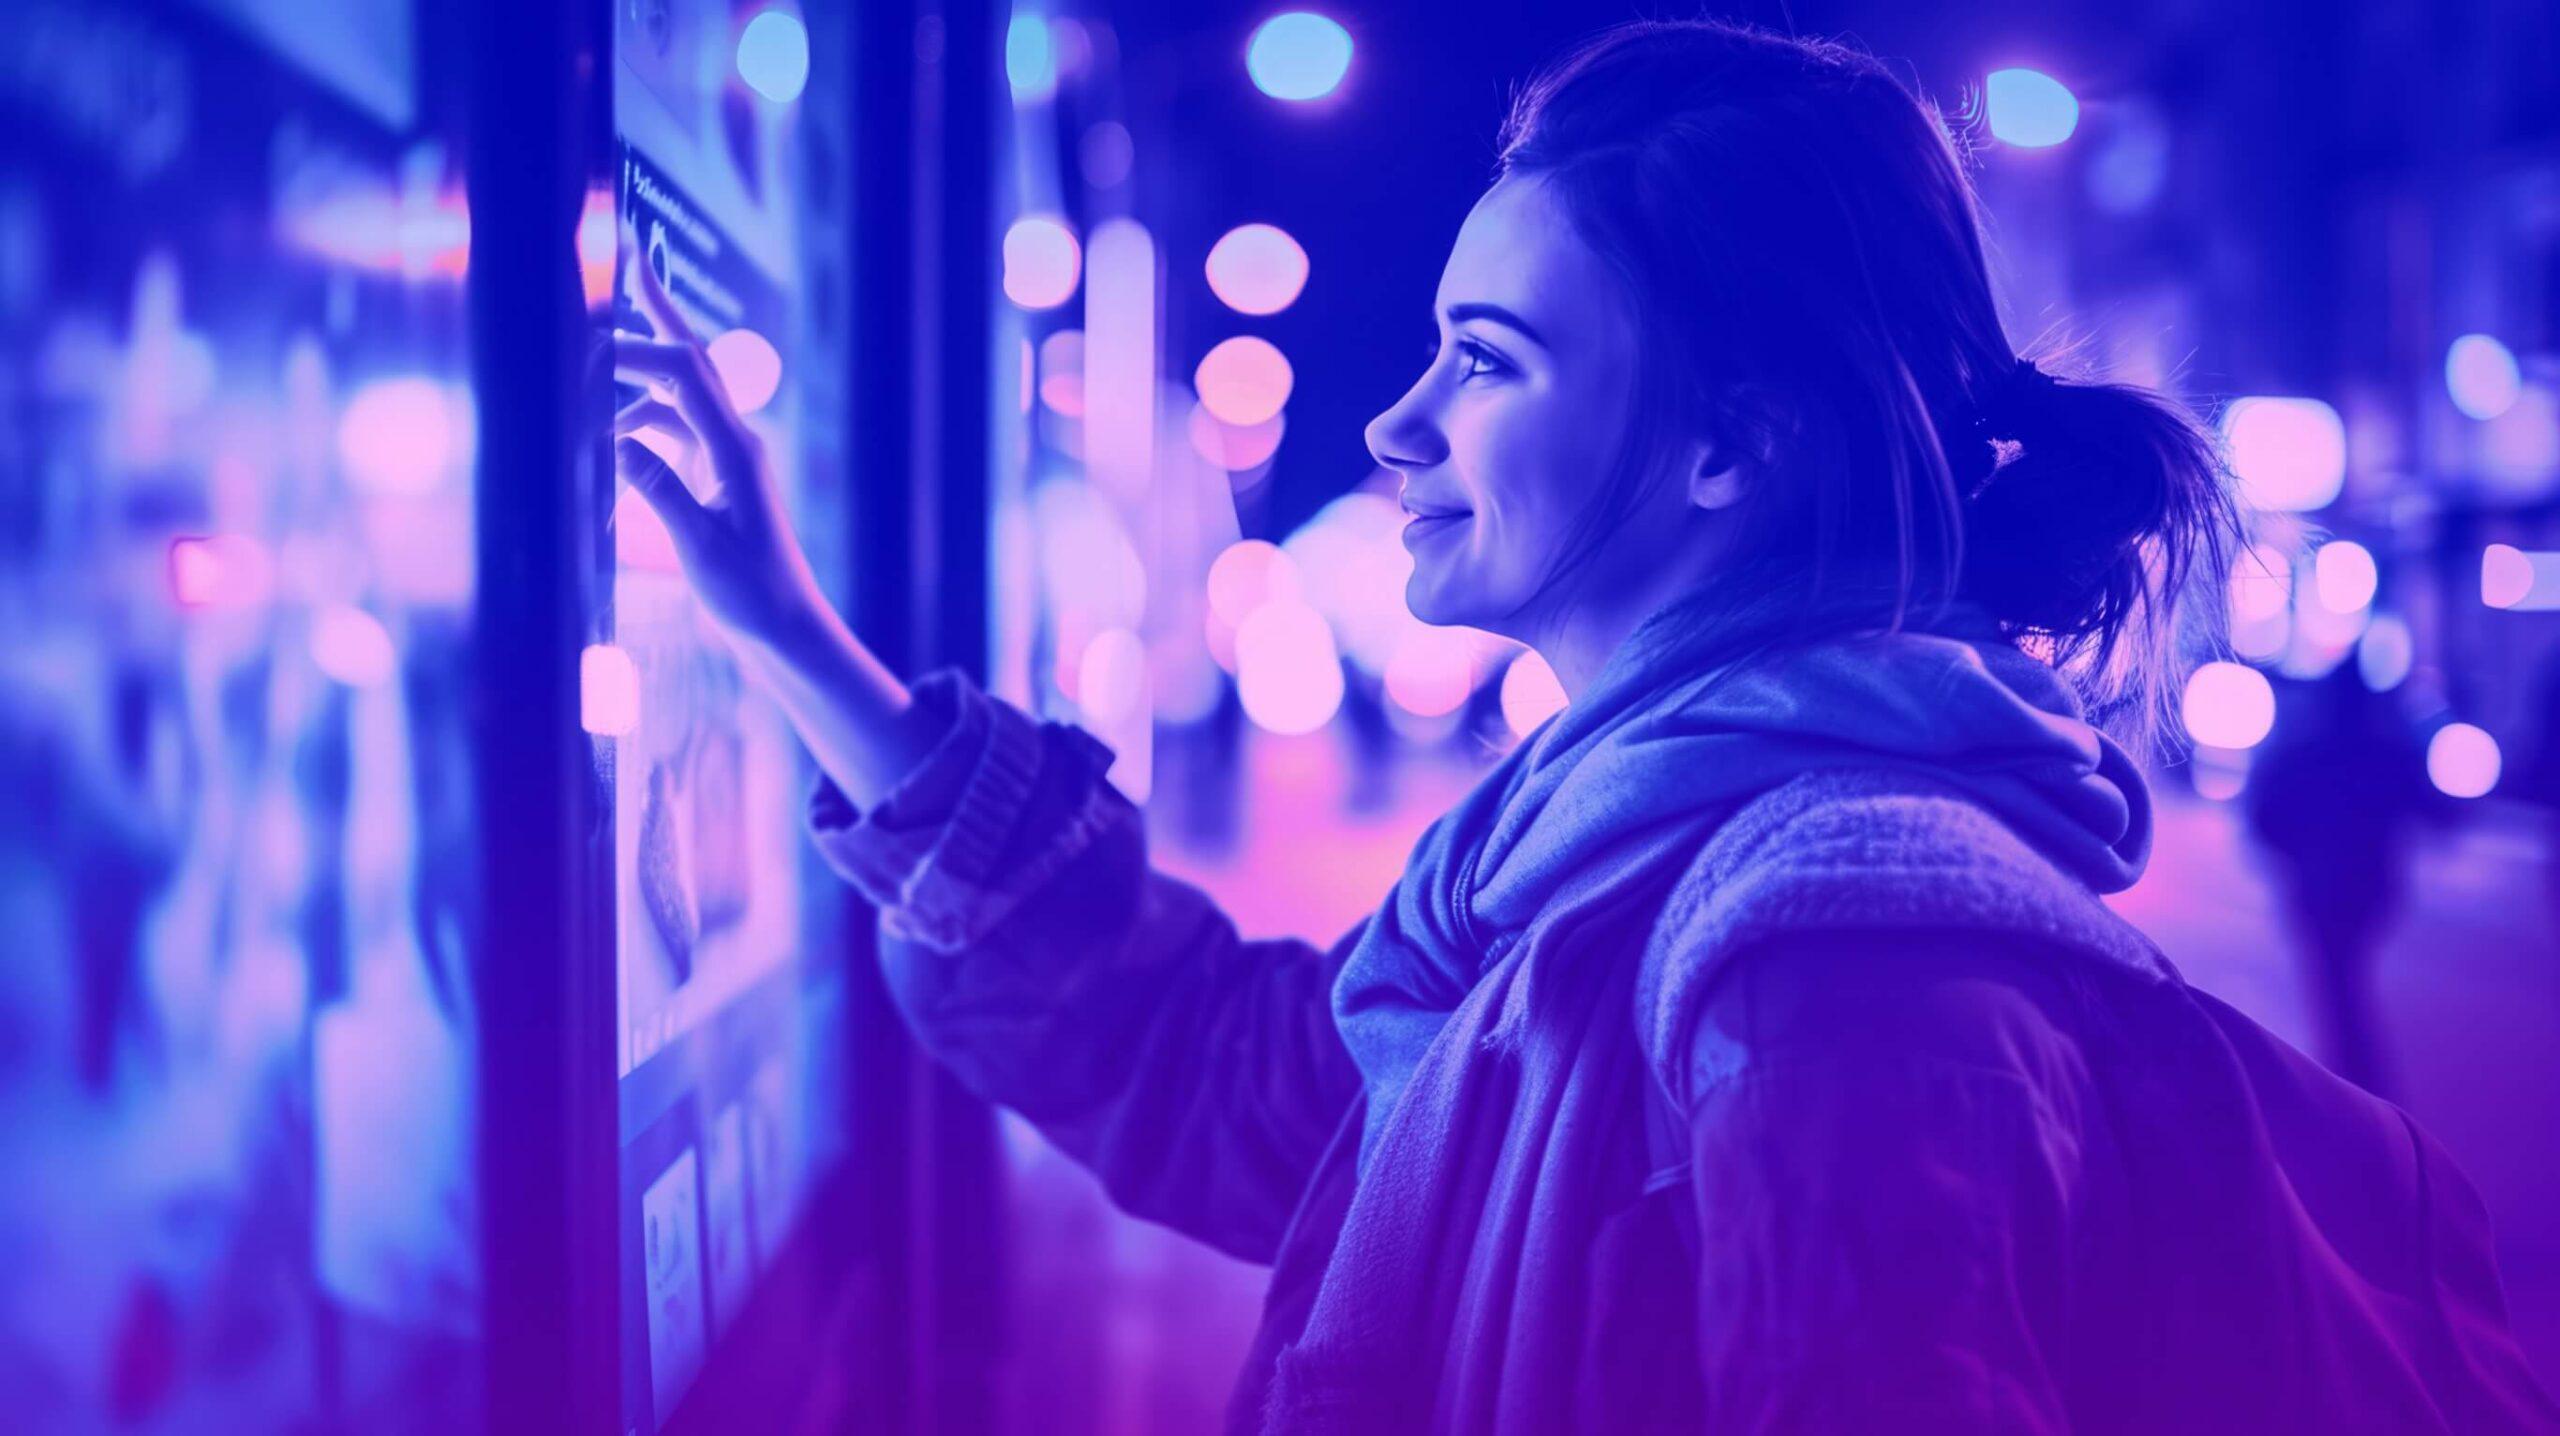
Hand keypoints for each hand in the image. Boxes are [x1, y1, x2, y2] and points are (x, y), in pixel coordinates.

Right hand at [610, 235, 828, 651]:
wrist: (784, 628)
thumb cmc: (749, 593)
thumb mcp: (698, 544)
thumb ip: (658, 489)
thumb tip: (614, 438)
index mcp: (736, 450)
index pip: (684, 375)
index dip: (635, 350)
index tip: (587, 347)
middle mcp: (736, 442)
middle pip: (692, 361)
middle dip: (659, 311)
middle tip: (629, 258)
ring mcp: (728, 457)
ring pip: (679, 394)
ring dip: (636, 377)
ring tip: (592, 360)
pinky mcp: (718, 477)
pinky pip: (675, 430)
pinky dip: (640, 421)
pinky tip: (608, 429)